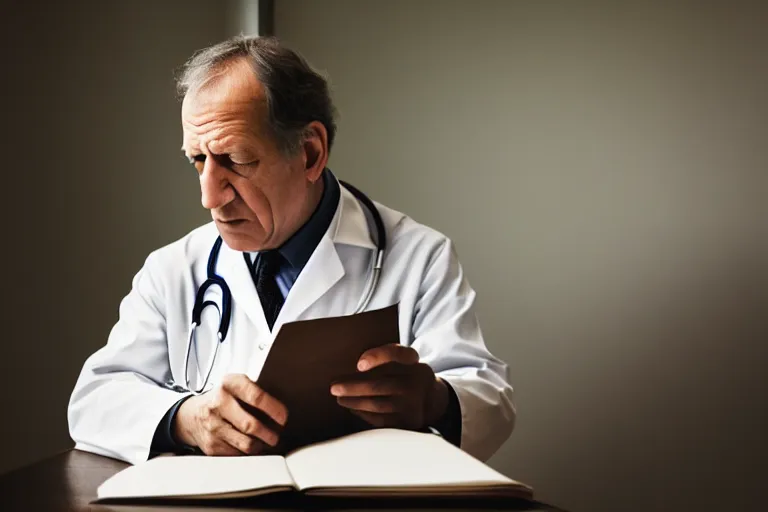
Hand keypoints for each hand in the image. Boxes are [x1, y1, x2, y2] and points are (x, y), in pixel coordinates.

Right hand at [173, 374, 287, 455]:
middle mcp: (218, 403)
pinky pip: (237, 454)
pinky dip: (249, 454)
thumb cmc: (222, 398)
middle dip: (270, 434)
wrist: (191, 415)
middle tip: (277, 435)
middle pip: (251, 425)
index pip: (256, 397)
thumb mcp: (235, 385)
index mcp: (229, 384)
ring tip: (268, 442)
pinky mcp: (211, 446)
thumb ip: (254, 391)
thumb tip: (281, 407)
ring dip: (262, 446)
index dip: (274, 409)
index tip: (283, 418)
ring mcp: (213, 426)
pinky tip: (254, 447)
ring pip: (246, 444)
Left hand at [330, 344, 448, 430]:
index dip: (377, 358)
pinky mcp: (408, 422)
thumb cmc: (407, 374)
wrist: (432, 400)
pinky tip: (353, 408)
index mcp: (413, 363)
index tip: (359, 364)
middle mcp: (416, 382)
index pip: (396, 355)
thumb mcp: (404, 359)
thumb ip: (386, 355)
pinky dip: (363, 413)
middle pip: (380, 384)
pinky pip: (380, 419)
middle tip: (334, 387)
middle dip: (353, 387)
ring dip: (354, 402)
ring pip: (377, 404)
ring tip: (340, 398)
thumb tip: (359, 365)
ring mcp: (413, 404)